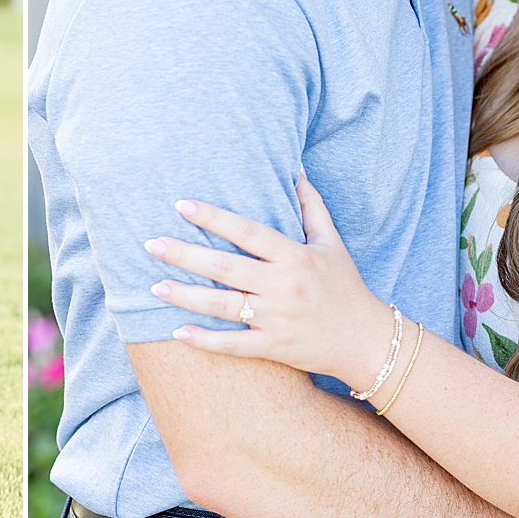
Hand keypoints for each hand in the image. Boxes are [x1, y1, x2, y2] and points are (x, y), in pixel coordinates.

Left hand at [148, 177, 380, 383]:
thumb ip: (311, 206)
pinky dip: (205, 341)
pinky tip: (177, 333)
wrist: (367, 341)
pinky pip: (234, 345)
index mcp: (296, 257)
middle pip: (227, 268)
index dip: (214, 218)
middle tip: (152, 243)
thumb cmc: (345, 286)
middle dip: (186, 255)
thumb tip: (295, 169)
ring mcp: (278, 319)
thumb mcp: (332, 243)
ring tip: (155, 284)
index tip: (182, 205)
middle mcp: (285, 287)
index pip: (248, 232)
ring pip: (224, 306)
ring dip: (186, 296)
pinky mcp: (275, 347)